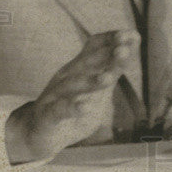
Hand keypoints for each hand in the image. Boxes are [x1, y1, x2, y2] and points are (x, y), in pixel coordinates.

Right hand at [5, 30, 138, 162]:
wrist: (38, 136)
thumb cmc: (74, 109)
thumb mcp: (98, 90)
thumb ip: (113, 70)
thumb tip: (130, 47)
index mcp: (80, 68)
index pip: (95, 47)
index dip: (112, 40)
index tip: (133, 35)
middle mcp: (67, 77)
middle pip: (87, 63)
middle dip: (106, 56)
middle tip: (124, 50)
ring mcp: (55, 96)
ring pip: (74, 86)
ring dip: (92, 82)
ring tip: (109, 78)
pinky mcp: (47, 116)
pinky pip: (58, 110)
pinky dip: (71, 108)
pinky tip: (83, 107)